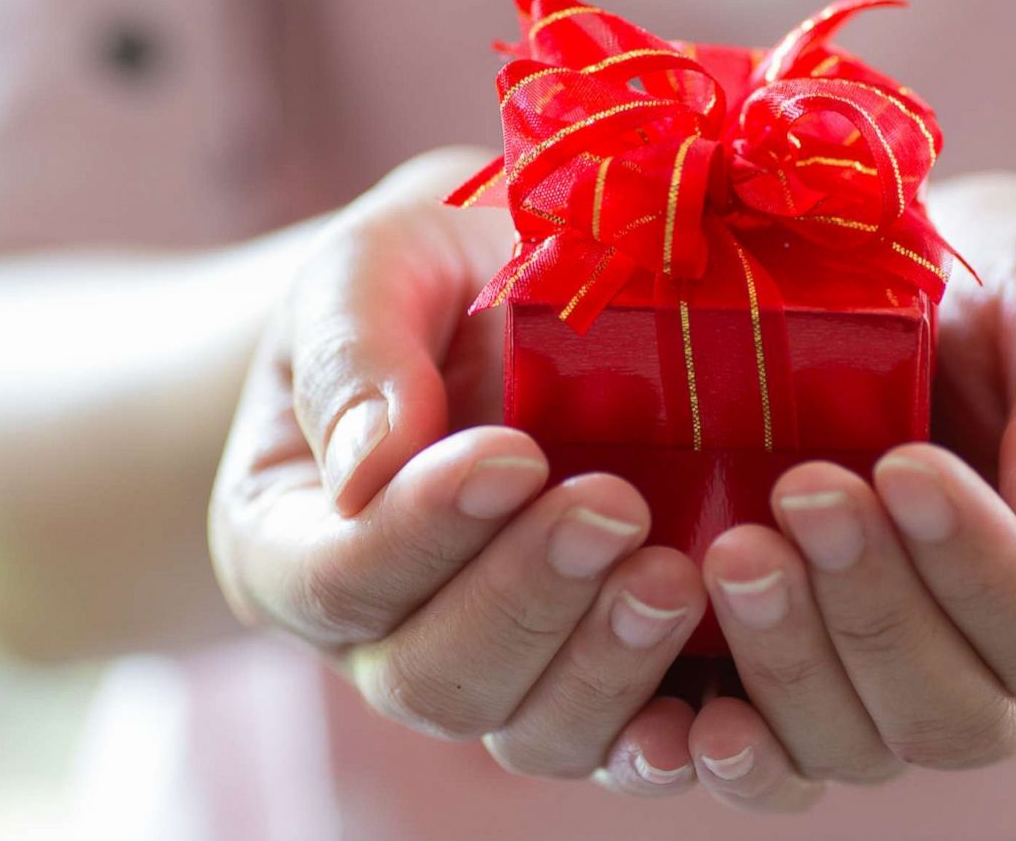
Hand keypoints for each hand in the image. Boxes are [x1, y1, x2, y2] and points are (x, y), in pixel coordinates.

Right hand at [208, 148, 710, 796]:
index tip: (514, 454)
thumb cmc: (431, 283)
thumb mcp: (370, 269)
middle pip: (436, 679)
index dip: (425, 531)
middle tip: (614, 508)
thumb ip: (351, 351)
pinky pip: (626, 746)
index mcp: (296, 542)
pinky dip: (670, 738)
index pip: (341, 576)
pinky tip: (718, 704)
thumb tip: (373, 464)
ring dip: (605, 667)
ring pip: (533, 733)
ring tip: (674, 577)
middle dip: (527, 601)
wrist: (518, 305)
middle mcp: (387, 637)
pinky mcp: (600, 679)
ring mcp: (499, 673)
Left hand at [683, 173, 1015, 811]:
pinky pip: (781, 758)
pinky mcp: (819, 682)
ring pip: (862, 744)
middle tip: (800, 494)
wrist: (935, 310)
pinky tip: (685, 704)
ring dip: (791, 659)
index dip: (981, 569)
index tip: (903, 465)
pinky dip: (735, 744)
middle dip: (873, 611)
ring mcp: (916, 690)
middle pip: (957, 714)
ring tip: (735, 550)